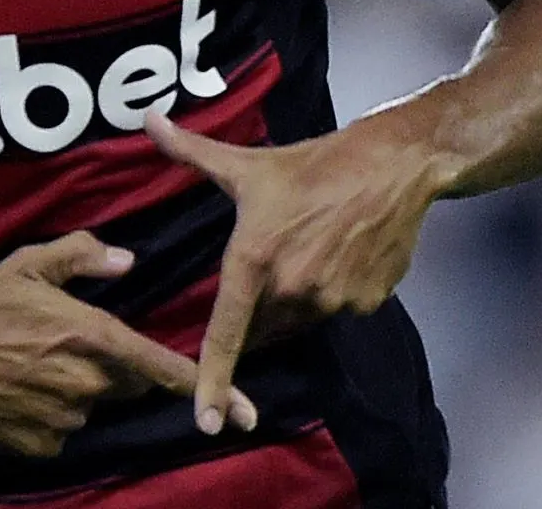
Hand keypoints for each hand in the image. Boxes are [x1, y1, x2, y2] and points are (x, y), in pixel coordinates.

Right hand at [0, 231, 255, 456]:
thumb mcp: (29, 263)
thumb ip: (83, 255)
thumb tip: (127, 261)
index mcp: (90, 336)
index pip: (160, 365)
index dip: (204, 384)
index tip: (247, 411)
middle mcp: (84, 383)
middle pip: (126, 383)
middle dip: (112, 367)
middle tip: (67, 342)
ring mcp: (61, 420)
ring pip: (92, 406)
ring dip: (77, 389)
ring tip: (30, 363)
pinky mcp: (39, 446)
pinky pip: (62, 430)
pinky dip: (49, 414)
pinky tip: (16, 390)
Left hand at [144, 111, 441, 433]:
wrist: (395, 165)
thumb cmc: (315, 164)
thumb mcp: (248, 163)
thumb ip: (191, 151)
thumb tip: (147, 120)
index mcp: (253, 260)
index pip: (225, 334)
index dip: (213, 382)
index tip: (205, 421)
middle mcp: (290, 288)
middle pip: (263, 321)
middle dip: (261, 301)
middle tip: (277, 253)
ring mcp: (331, 300)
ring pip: (300, 316)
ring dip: (298, 296)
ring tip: (314, 244)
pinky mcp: (365, 303)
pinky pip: (337, 311)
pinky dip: (335, 291)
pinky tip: (344, 252)